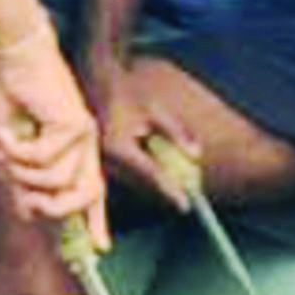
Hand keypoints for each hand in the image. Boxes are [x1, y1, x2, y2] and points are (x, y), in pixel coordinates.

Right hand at [0, 28, 104, 233]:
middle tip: (25, 200)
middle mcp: (86, 143)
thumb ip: (22, 176)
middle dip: (52, 208)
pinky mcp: (73, 124)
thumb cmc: (10, 93)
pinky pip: (42, 159)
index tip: (100, 247)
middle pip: (84, 196)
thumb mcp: (12, 144)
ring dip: (22, 173)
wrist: (14, 55)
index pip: (92, 190)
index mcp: (76, 147)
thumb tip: (25, 208)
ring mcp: (83, 133)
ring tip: (7, 151)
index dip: (96, 220)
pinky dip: (17, 151)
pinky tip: (9, 134)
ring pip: (57, 181)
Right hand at [87, 54, 199, 195]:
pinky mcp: (100, 164)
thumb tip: (197, 154)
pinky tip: (146, 164)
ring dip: (150, 184)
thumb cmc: (128, 97)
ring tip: (165, 177)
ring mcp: (101, 164)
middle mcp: (107, 160)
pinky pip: (125, 176)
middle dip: (162, 190)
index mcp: (119, 148)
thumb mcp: (155, 111)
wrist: (97, 88)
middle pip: (141, 184)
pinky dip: (139, 176)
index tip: (185, 206)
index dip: (170, 191)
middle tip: (182, 196)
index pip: (150, 175)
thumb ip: (176, 133)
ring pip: (133, 182)